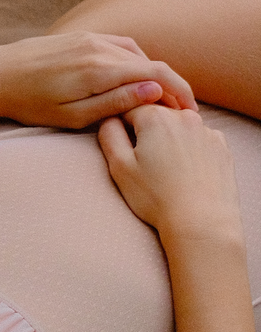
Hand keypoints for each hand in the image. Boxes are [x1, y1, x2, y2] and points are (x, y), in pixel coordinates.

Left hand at [0, 32, 194, 129]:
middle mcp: (98, 47)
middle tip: (177, 111)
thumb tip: (154, 91)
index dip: (181, 92)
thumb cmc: (29, 104)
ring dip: (151, 72)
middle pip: (150, 62)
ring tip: (156, 97)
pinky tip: (131, 77)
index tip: (189, 112)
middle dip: (169, 86)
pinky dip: (132, 60)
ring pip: (135, 52)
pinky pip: (116, 45)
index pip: (158, 74)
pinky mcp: (77, 36)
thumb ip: (116, 103)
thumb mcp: (74, 115)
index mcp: (101, 69)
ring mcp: (88, 38)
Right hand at [98, 104, 243, 244]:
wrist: (201, 223)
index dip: (122, 127)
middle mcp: (184, 117)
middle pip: (156, 115)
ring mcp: (207, 131)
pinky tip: (187, 171)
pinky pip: (199, 139)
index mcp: (155, 117)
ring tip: (168, 170)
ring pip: (178, 127)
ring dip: (170, 140)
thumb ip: (109, 134)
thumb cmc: (157, 198)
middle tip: (147, 163)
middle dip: (148, 132)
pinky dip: (191, 149)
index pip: (129, 108)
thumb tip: (109, 117)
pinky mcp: (222, 146)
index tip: (125, 148)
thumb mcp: (120, 167)